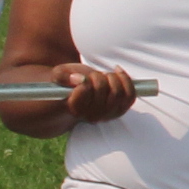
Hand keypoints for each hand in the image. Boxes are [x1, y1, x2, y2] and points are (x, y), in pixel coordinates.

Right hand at [14, 62, 134, 125]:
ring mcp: (107, 115)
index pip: (85, 90)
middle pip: (102, 89)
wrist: (77, 95)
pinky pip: (130, 96)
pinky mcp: (120, 111)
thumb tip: (78, 79)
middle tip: (93, 75)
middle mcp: (91, 116)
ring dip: (113, 78)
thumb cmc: (68, 83)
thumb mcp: (59, 75)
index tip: (82, 77)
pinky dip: (126, 81)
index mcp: (74, 108)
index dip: (86, 79)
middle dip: (98, 76)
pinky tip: (117, 72)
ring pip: (118, 93)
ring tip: (105, 75)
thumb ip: (62, 76)